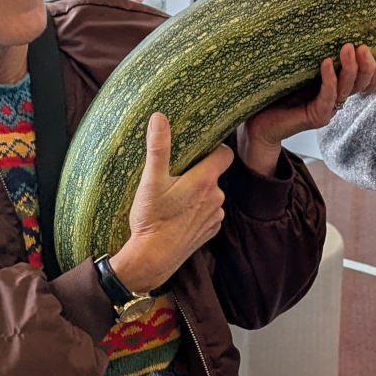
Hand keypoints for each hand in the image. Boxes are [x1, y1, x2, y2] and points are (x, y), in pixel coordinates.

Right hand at [110, 112, 232, 291]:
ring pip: (211, 195)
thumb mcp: (151, 180)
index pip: (225, 154)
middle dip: (199, 172)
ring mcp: (215, 216)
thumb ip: (159, 147)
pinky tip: (179, 215)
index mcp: (206, 180)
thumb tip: (159, 117)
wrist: (152, 258)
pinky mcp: (210, 231)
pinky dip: (197, 211)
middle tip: (176, 176)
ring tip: (175, 198)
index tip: (199, 149)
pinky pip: (208, 213)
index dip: (214, 148)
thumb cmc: (152, 219)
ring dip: (198, 194)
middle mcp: (217, 197)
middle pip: (214, 174)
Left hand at [238, 43, 375, 176]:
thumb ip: (311, 53)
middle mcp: (335, 98)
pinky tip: (326, 64)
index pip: (366, 81)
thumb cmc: (276, 91)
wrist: (258, 121)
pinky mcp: (316, 117)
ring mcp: (327, 109)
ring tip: (347, 48)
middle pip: (361, 84)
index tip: (368, 48)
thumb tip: (320, 20)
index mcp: (336, 86)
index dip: (373, 69)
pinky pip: (328, 98)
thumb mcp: (299, 67)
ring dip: (350, 68)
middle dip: (366, 65)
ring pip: (347, 89)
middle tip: (361, 46)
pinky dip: (329, 80)